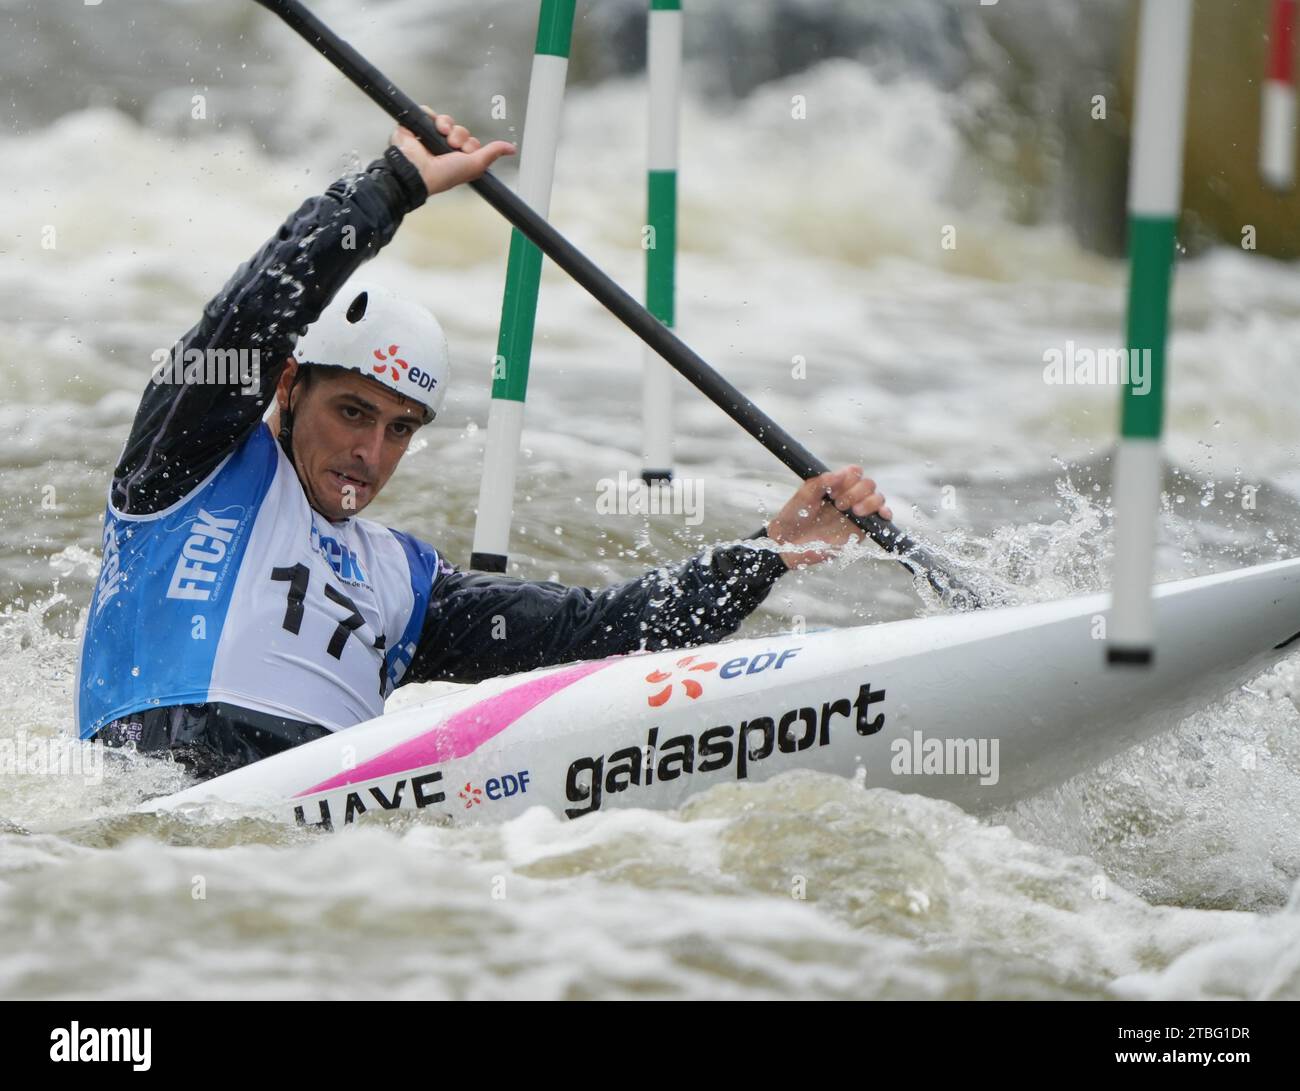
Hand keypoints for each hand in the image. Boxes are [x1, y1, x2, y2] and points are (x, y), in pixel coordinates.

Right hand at [390, 105, 515, 195]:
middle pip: (460, 130)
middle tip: (452, 145)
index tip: (466, 152)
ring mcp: (429, 138)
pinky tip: (432, 126)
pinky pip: (428, 113)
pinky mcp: (416, 127)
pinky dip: (430, 116)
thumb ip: (492, 153)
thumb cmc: (442, 175)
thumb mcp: (475, 165)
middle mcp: (443, 148)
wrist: (418, 170)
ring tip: (441, 136)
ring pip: (447, 121)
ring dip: (447, 126)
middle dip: (460, 136)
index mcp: (456, 159)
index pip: (470, 142)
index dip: (471, 144)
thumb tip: (511, 149)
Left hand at [765, 465, 891, 568]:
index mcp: (836, 485)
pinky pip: (881, 520)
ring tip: (853, 511)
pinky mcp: (860, 530)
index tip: (833, 491)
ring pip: (877, 498)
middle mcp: (849, 497)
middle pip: (868, 484)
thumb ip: (821, 482)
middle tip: (839, 505)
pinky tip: (882, 514)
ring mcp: (856, 513)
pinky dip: (885, 514)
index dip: (849, 478)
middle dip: (857, 492)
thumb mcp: (804, 496)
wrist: (788, 543)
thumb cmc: (794, 517)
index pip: (854, 472)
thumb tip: (840, 473)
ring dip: (870, 501)